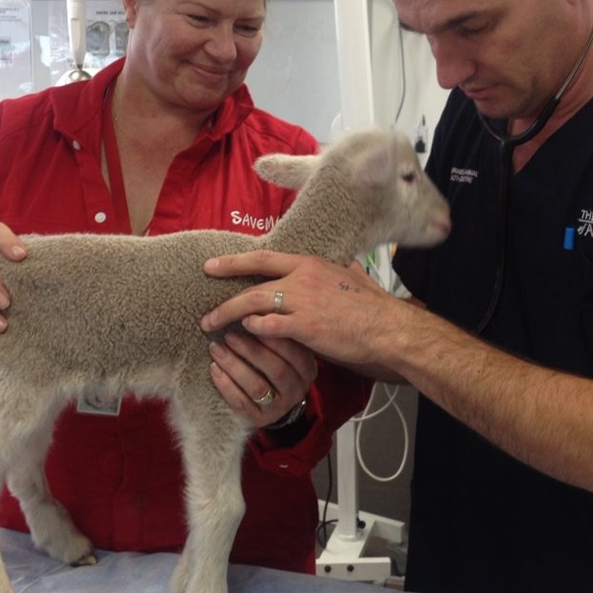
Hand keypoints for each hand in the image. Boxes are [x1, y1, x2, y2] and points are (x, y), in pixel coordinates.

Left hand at [201, 251, 398, 370]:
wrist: (387, 327)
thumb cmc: (372, 306)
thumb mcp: (353, 277)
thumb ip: (339, 269)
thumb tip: (344, 264)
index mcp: (310, 264)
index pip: (263, 258)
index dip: (234, 262)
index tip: (211, 266)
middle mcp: (302, 279)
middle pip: (252, 286)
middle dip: (225, 298)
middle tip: (205, 310)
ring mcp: (302, 302)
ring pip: (254, 305)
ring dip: (230, 315)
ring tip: (212, 326)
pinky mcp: (305, 327)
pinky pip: (268, 326)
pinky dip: (254, 330)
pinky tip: (246, 334)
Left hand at [209, 330, 315, 426]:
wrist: (271, 403)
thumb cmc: (273, 365)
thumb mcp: (283, 350)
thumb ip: (276, 333)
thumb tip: (252, 309)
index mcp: (307, 369)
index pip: (294, 351)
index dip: (271, 336)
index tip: (250, 320)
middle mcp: (297, 390)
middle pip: (275, 369)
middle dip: (249, 350)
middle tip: (229, 335)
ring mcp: (280, 407)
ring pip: (256, 386)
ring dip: (234, 365)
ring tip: (216, 348)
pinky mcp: (260, 419)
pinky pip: (241, 403)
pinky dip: (225, 385)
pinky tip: (213, 368)